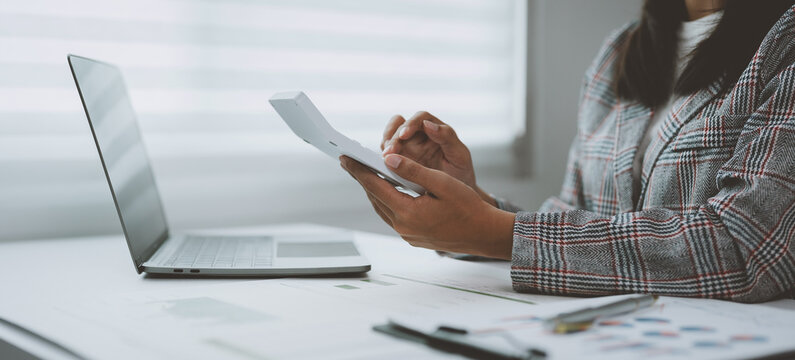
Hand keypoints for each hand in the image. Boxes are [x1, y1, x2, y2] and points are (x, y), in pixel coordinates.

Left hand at [340, 154, 513, 259]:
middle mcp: (403, 226)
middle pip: (375, 197)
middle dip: (362, 179)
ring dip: (373, 190)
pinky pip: (392, 216)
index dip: (359, 170)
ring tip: (364, 174)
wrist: (484, 233)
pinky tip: (387, 190)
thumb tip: (388, 160)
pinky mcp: (413, 237)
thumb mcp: (442, 183)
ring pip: (382, 208)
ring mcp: (407, 234)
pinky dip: (386, 200)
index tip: (345, 157)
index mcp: (408, 212)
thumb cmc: (468, 207)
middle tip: (350, 162)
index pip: (375, 187)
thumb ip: (414, 171)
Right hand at [380, 112, 495, 205]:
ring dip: (385, 144)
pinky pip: (386, 153)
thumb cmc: (461, 173)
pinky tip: (382, 165)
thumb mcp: (460, 156)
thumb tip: (428, 124)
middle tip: (389, 152)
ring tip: (385, 158)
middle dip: (393, 136)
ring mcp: (407, 146)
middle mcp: (419, 135)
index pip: (421, 117)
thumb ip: (447, 138)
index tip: (404, 135)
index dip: (410, 124)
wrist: (456, 196)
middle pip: (400, 124)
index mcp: (436, 129)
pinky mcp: (399, 159)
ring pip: (390, 136)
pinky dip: (382, 157)